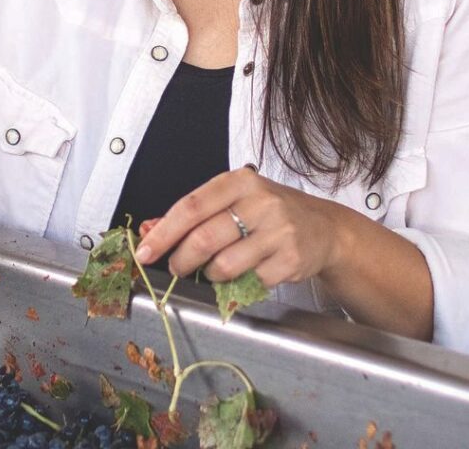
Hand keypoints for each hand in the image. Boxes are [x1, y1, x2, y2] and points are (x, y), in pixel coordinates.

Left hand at [134, 167, 346, 286]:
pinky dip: (237, 286)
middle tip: (176, 267)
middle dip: (181, 260)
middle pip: (204, 239)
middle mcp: (260, 202)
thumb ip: (191, 215)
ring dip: (209, 275)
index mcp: (239, 182)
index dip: (163, 232)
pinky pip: (248, 283)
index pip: (191, 206)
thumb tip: (148, 229)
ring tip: (215, 268)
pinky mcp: (290, 260)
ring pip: (224, 266)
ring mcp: (278, 232)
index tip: (145, 250)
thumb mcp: (231, 201)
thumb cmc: (269, 211)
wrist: (323, 228)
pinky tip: (244, 273)